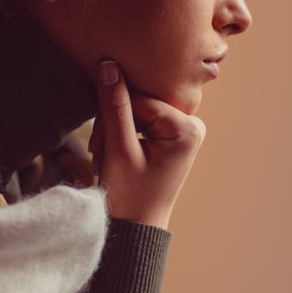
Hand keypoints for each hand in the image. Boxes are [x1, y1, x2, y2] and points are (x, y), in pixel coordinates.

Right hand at [89, 58, 203, 229]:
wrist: (134, 228)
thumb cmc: (129, 196)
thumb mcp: (118, 150)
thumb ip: (114, 106)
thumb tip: (109, 64)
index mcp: (186, 128)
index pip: (140, 98)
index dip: (112, 114)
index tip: (100, 142)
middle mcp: (191, 125)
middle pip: (139, 101)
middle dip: (114, 123)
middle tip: (102, 151)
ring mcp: (181, 130)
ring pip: (135, 109)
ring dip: (113, 130)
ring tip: (107, 157)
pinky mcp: (169, 135)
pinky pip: (139, 119)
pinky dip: (120, 134)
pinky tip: (113, 153)